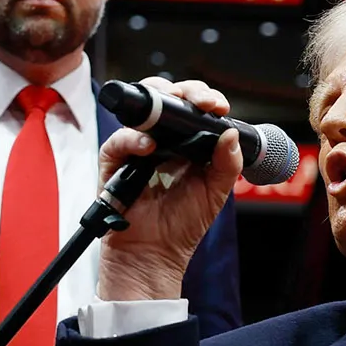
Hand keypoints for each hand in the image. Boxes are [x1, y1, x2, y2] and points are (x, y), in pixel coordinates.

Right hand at [96, 76, 242, 302]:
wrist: (156, 254)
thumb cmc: (182, 226)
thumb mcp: (215, 192)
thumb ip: (228, 164)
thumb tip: (231, 133)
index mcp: (185, 143)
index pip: (192, 108)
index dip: (204, 99)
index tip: (219, 107)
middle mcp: (160, 141)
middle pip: (166, 98)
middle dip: (184, 90)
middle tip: (201, 101)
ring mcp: (135, 150)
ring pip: (140, 110)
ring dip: (158, 102)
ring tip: (175, 108)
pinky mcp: (114, 164)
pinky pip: (118, 142)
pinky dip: (132, 138)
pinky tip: (148, 145)